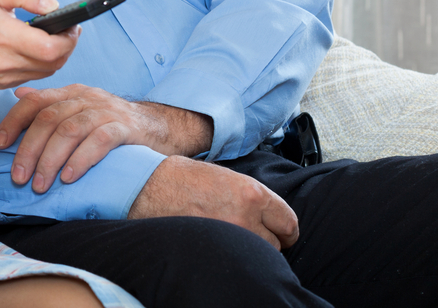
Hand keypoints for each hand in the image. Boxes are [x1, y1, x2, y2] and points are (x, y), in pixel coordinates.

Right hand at [0, 0, 80, 88]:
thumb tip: (54, 6)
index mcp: (4, 37)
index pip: (52, 49)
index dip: (69, 39)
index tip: (72, 26)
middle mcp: (4, 63)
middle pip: (54, 63)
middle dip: (67, 46)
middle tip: (68, 29)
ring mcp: (3, 77)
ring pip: (46, 72)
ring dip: (56, 56)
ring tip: (54, 37)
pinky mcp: (2, 84)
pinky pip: (33, 76)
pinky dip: (41, 63)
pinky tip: (36, 48)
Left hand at [0, 85, 212, 191]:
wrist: (158, 127)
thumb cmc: (111, 123)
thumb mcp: (80, 108)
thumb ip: (51, 104)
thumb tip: (20, 96)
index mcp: (70, 93)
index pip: (35, 101)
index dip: (14, 121)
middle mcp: (86, 98)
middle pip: (49, 118)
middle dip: (29, 149)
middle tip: (18, 177)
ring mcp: (106, 111)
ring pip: (70, 130)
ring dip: (51, 159)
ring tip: (40, 183)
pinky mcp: (125, 128)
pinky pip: (99, 141)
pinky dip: (81, 159)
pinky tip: (70, 177)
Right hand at [129, 155, 299, 250]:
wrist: (148, 186)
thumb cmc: (182, 177)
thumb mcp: (225, 177)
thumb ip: (249, 195)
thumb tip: (265, 213)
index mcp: (251, 192)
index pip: (288, 222)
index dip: (284, 230)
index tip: (280, 233)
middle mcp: (245, 216)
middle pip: (276, 244)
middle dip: (266, 241)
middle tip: (250, 235)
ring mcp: (230, 234)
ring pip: (257, 256)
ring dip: (248, 250)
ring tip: (231, 239)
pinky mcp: (214, 249)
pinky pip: (235, 260)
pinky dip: (231, 256)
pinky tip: (219, 247)